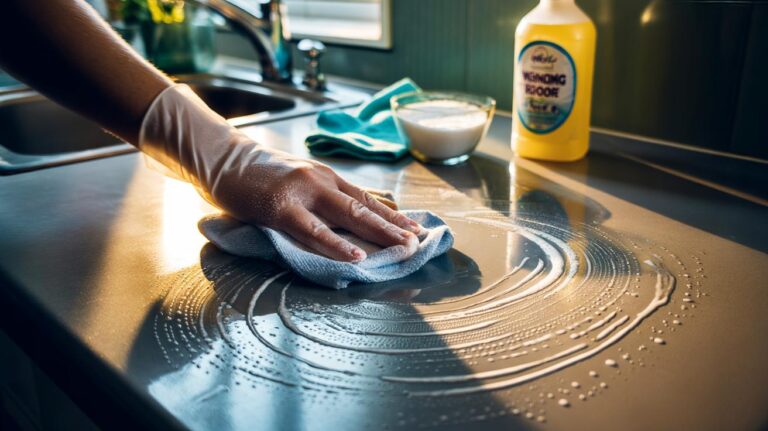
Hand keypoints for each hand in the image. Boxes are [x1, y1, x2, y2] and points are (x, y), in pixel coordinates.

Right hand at [210, 148, 420, 261]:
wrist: (224, 159)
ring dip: (378, 233)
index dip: (394, 215)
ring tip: (401, 248)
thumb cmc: (263, 175)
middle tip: (419, 242)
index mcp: (328, 178)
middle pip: (365, 207)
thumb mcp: (303, 179)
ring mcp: (303, 193)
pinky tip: (355, 256)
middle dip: (394, 226)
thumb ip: (328, 194)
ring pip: (348, 215)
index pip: (368, 198)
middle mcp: (322, 182)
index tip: (417, 229)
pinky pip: (313, 230)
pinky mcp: (281, 208)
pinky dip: (336, 244)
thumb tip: (356, 210)